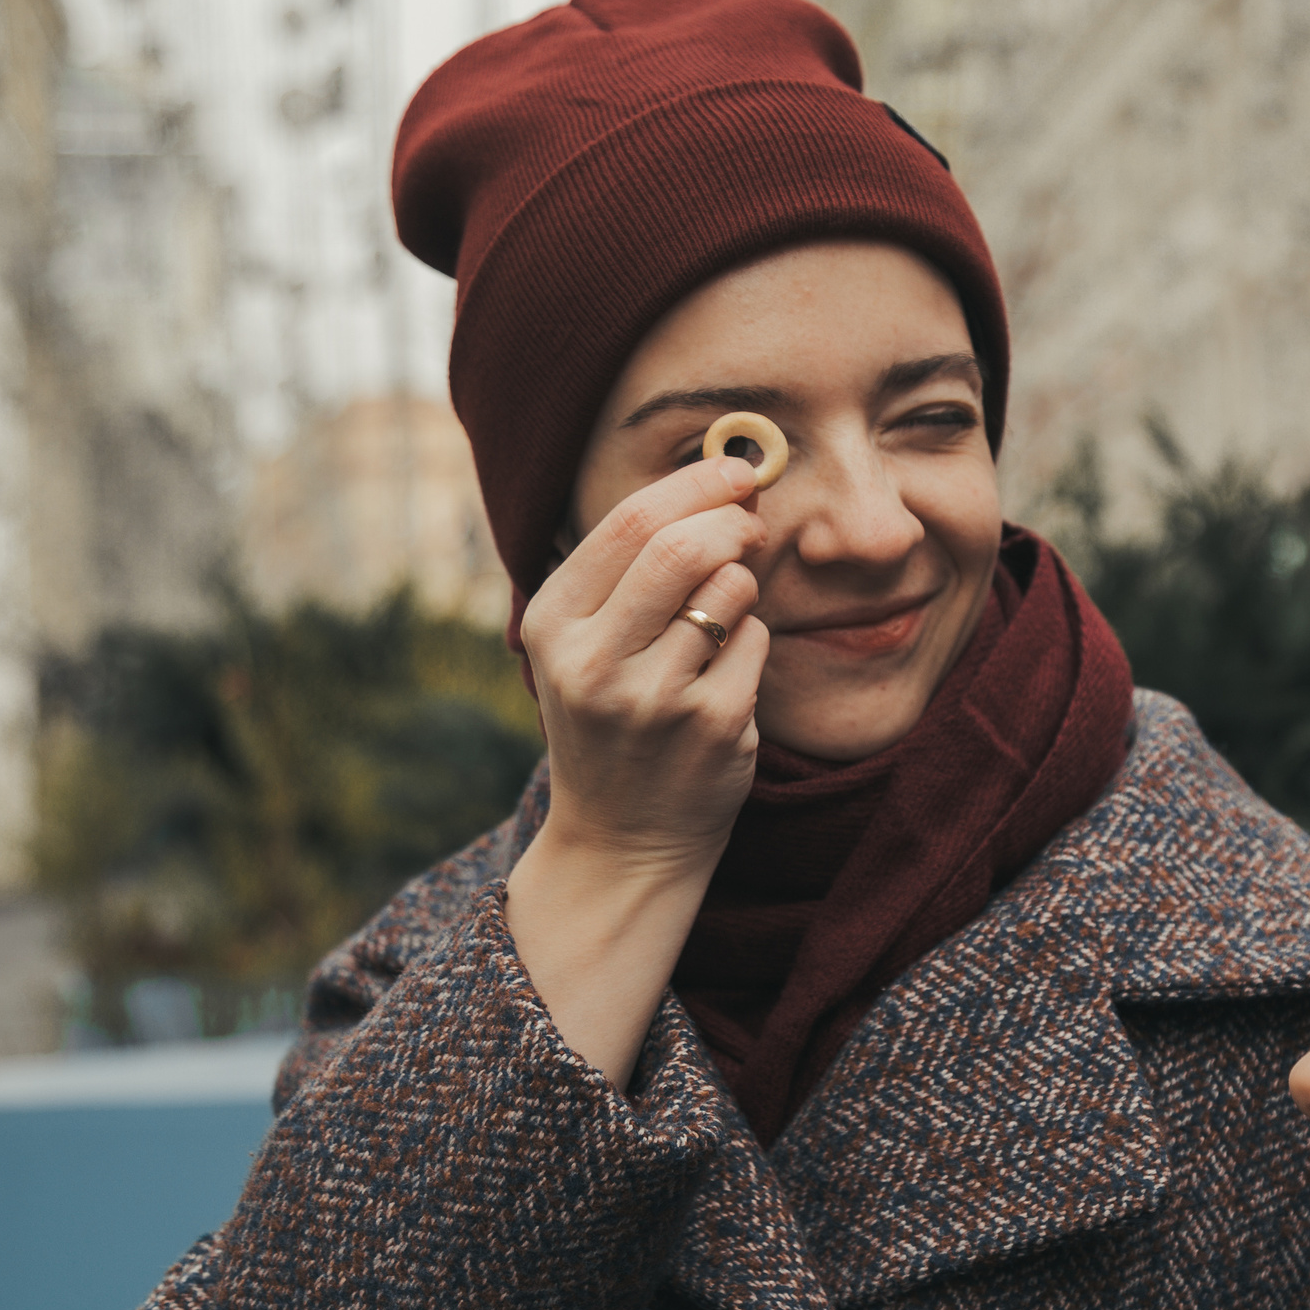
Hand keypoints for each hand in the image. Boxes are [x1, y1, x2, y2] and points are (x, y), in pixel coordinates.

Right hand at [503, 455, 767, 1083]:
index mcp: (552, 626)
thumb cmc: (611, 720)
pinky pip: (757, 641)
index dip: (694, 484)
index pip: (629, 523)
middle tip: (752, 520)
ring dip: (743, 584)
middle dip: (731, 519)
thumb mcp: (587, 642)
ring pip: (731, 589)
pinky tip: (726, 672)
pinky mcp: (714, 726)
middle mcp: (594, 662)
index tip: (735, 470)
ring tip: (724, 612)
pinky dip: (753, 639)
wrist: (621, 839)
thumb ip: (634, 567)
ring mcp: (656, 698)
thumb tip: (726, 481)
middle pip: (682, 547)